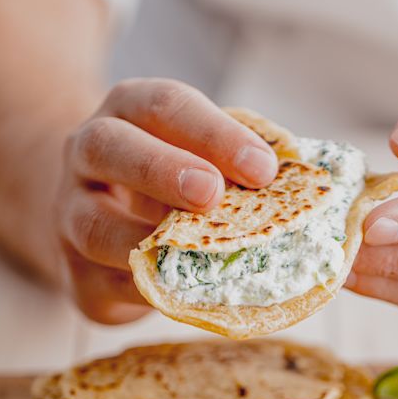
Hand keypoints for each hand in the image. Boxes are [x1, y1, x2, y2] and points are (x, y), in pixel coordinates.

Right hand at [56, 78, 277, 322]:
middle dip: (163, 169)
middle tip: (212, 193)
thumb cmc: (177, 184)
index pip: (168, 105)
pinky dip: (141, 290)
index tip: (264, 168)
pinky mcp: (77, 275)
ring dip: (140, 240)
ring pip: (91, 224)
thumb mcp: (208, 158)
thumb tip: (324, 211)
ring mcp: (72, 215)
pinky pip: (102, 284)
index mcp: (131, 111)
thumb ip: (253, 173)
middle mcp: (90, 153)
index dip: (215, 134)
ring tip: (186, 251)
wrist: (105, 221)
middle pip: (110, 147)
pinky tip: (178, 293)